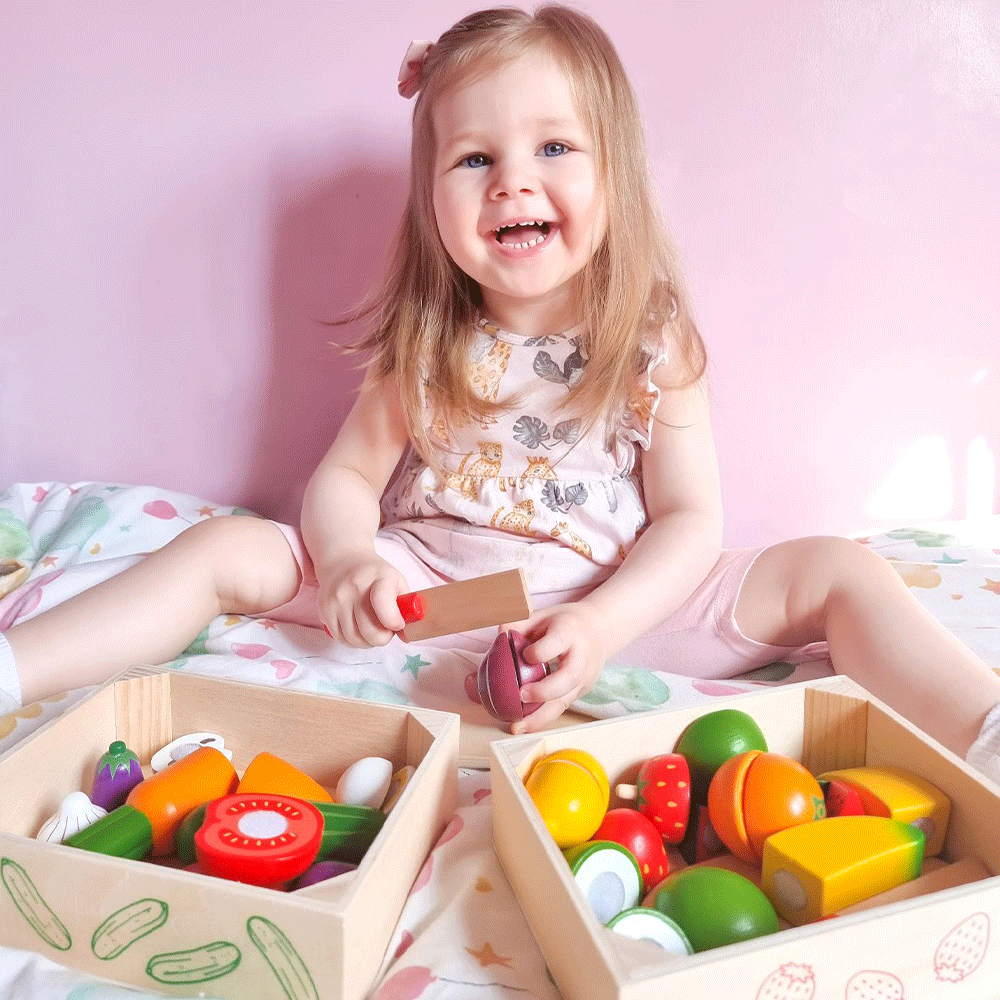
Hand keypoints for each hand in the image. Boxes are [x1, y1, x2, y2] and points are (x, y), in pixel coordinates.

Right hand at [317, 549, 406, 646]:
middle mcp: (353, 588)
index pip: (382, 602)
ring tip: (373, 631)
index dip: (393, 621)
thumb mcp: (396, 581)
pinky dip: (352, 641)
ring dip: (368, 642)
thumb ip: (405, 606)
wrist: (343, 562)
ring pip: (354, 639)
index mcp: (378, 577)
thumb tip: (406, 635)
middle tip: (387, 631)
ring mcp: (336, 600)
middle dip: (383, 638)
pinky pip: (340, 638)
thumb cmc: (375, 575)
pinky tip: (359, 630)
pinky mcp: (324, 610)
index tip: (398, 625)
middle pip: (369, 630)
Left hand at [506, 602, 608, 734]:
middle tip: (521, 696)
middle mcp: (581, 657)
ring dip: (540, 717)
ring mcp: (584, 678)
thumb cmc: (564, 623)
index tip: (525, 655)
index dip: (539, 651)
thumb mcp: (543, 615)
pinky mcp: (581, 692)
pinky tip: (524, 724)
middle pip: (568, 677)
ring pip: (565, 701)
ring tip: (517, 726)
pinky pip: (561, 707)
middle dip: (544, 691)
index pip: (558, 642)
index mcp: (569, 632)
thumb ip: (519, 623)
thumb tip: (499, 638)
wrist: (599, 630)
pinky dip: (542, 718)